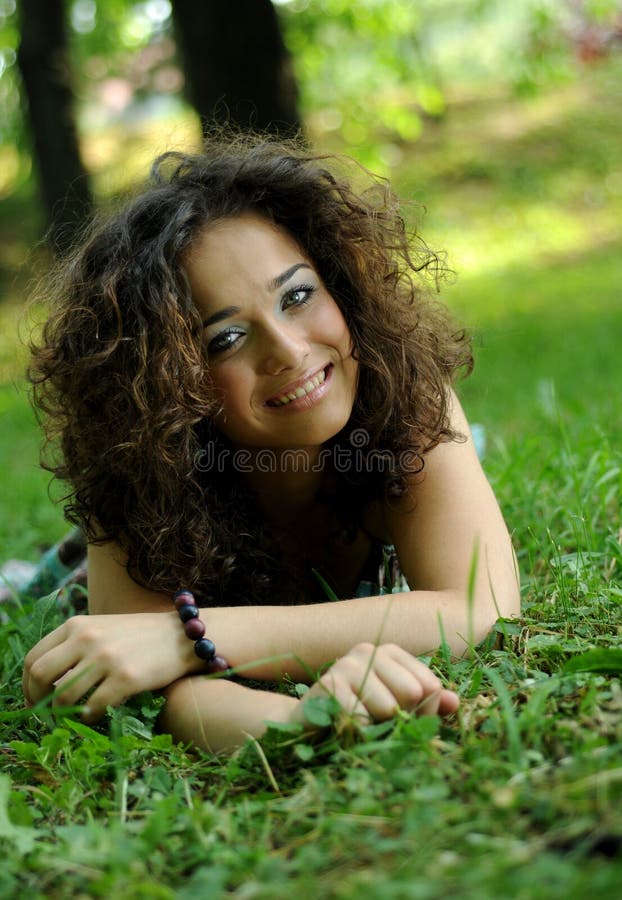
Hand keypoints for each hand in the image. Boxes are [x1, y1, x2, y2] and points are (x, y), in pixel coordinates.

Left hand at [22, 612, 192, 721]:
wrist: (182, 636)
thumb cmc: (139, 637)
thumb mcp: (101, 630)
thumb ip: (73, 648)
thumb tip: (45, 684)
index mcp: (76, 625)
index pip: (33, 658)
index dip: (26, 685)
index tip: (34, 700)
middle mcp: (87, 638)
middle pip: (39, 676)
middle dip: (37, 702)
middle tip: (46, 716)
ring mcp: (106, 657)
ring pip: (63, 696)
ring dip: (63, 714)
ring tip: (73, 717)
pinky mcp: (125, 677)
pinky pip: (92, 707)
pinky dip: (88, 717)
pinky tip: (95, 715)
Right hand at [294, 642, 458, 725]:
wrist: (307, 728)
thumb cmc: (359, 719)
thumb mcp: (398, 712)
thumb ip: (428, 706)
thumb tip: (453, 702)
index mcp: (390, 653)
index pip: (430, 685)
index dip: (423, 712)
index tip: (403, 719)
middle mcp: (368, 650)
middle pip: (415, 693)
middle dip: (403, 719)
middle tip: (379, 724)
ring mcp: (347, 663)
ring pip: (389, 708)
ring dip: (378, 729)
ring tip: (360, 726)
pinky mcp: (329, 684)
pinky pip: (362, 721)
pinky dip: (358, 734)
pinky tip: (343, 727)